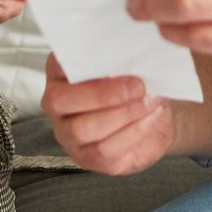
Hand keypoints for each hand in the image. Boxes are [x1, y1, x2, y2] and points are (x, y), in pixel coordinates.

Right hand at [41, 55, 174, 174]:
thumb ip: (121, 56)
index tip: (117, 59)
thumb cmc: (135, 81)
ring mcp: (68, 134)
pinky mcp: (87, 158)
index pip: (58, 65)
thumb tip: (130, 53)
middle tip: (138, 86)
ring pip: (83, 129)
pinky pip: (104, 151)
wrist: (154, 111)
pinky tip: (151, 118)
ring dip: (123, 114)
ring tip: (150, 102)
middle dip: (103, 94)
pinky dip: (132, 133)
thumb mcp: (128, 63)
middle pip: (61, 101)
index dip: (82, 63)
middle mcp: (57, 103)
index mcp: (60, 72)